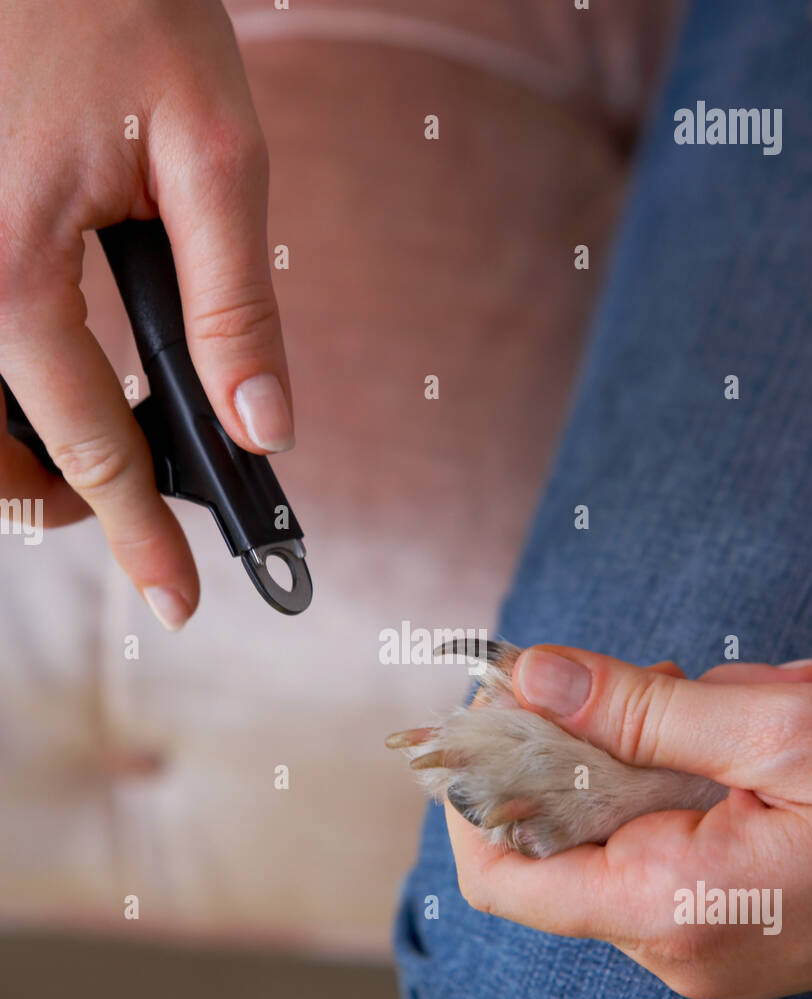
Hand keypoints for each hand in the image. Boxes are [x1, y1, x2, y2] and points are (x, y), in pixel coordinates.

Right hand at [0, 0, 292, 628]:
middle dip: (63, 502)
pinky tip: (58, 372)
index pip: (93, 448)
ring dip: (23, 452)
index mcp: (13, 271)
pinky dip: (9, 390)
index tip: (180, 604)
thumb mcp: (212, 151)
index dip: (142, 537)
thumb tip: (264, 427)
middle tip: (138, 510)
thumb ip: (235, 303)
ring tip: (98, 449)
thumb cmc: (122, 6)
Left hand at [444, 647, 811, 998]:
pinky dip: (707, 774)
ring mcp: (699, 941)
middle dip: (615, 735)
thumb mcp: (781, 729)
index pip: (502, 875)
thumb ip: (641, 707)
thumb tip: (529, 676)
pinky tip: (777, 741)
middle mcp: (670, 943)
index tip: (497, 707)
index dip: (479, 789)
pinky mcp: (727, 925)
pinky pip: (675, 835)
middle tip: (699, 685)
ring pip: (629, 818)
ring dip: (678, 743)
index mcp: (668, 906)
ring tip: (772, 705)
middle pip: (568, 828)